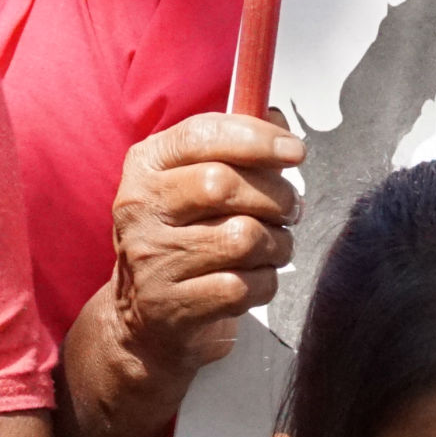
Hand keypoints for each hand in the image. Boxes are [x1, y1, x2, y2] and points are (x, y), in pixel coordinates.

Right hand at [104, 111, 302, 381]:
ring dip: (277, 244)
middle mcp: (140, 208)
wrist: (146, 318)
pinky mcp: (172, 306)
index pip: (202, 135)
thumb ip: (235, 146)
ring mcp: (152, 259)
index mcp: (145, 165)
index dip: (258, 139)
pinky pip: (243, 286)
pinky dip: (265, 283)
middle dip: (275, 196)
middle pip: (224, 184)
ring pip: (242, 238)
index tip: (295, 151)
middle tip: (290, 209)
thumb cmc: (184, 238)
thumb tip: (278, 118)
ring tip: (274, 246)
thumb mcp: (194, 182)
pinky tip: (255, 278)